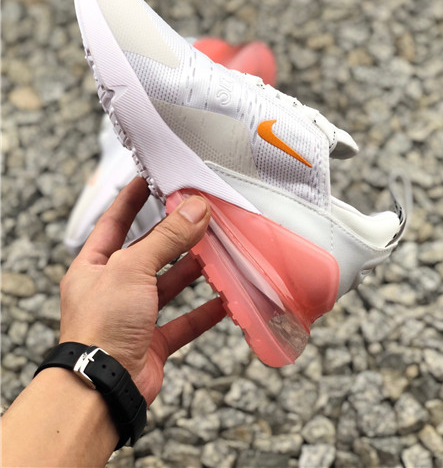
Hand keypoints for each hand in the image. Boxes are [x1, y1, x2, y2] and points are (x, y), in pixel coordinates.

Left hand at [59, 177, 224, 404]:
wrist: (102, 387)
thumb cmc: (100, 325)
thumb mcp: (132, 268)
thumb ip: (167, 239)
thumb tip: (195, 209)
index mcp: (94, 266)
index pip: (114, 222)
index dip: (131, 199)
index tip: (150, 179)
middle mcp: (112, 289)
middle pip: (147, 253)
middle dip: (173, 236)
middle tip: (199, 215)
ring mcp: (133, 316)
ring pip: (168, 286)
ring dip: (192, 271)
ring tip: (217, 252)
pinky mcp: (152, 342)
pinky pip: (184, 322)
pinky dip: (204, 312)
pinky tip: (225, 300)